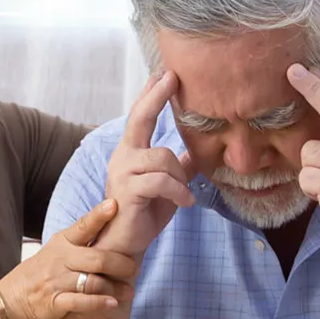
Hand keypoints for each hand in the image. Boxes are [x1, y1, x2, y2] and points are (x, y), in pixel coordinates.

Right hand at [0, 200, 140, 318]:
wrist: (14, 297)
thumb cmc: (44, 270)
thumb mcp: (58, 249)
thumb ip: (82, 240)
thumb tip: (112, 222)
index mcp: (63, 242)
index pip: (83, 226)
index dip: (99, 215)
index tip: (114, 205)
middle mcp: (61, 259)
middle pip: (97, 258)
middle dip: (120, 264)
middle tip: (134, 269)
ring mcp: (57, 281)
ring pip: (93, 282)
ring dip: (115, 288)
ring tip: (129, 292)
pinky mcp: (56, 302)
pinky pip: (81, 302)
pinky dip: (99, 303)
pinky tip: (112, 303)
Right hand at [100, 71, 196, 257]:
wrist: (124, 245)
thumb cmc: (143, 215)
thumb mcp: (169, 187)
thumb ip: (180, 167)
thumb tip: (197, 151)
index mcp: (131, 152)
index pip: (141, 116)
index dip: (151, 94)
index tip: (164, 73)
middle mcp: (123, 156)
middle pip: (140, 118)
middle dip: (156, 96)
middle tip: (171, 77)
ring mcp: (122, 172)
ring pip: (162, 157)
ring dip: (180, 177)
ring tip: (184, 194)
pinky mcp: (128, 190)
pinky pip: (160, 180)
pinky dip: (178, 191)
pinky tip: (185, 203)